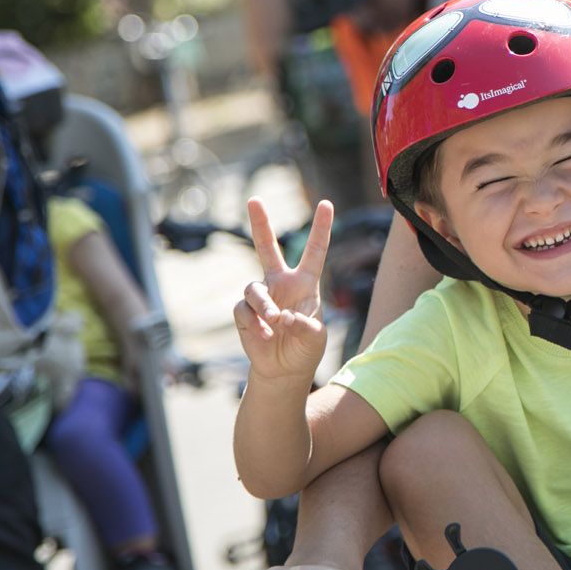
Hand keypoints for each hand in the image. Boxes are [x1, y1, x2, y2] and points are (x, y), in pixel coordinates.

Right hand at [233, 198, 333, 383]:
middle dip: (260, 223)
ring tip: (274, 321)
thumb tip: (284, 317)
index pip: (314, 251)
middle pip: (267, 247)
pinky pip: (243, 310)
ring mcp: (261, 297)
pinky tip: (264, 335)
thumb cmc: (305, 349)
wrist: (284, 370)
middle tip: (253, 199)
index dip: (321, 228)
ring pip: (254, 288)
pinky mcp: (244, 313)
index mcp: (305, 283)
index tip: (327, 203)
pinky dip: (254, 323)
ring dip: (263, 305)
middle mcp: (281, 284)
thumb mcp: (316, 339)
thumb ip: (306, 327)